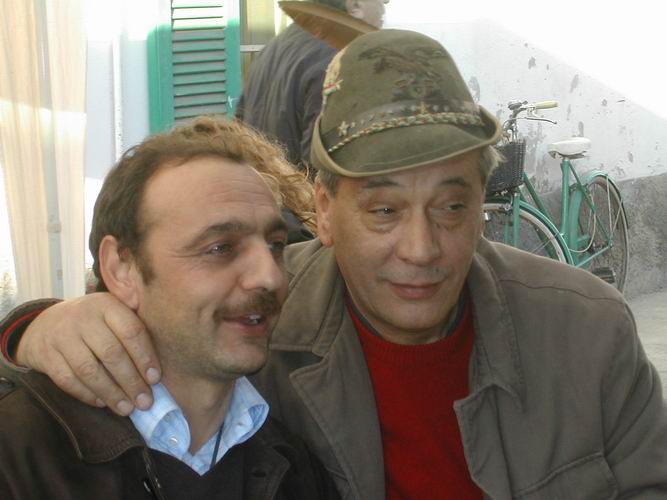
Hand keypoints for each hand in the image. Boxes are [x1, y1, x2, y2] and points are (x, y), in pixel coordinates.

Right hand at [16, 293, 160, 415]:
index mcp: (107, 305)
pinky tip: (103, 403)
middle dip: (131, 381)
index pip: (131, 331)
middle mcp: (83, 317)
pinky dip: (87, 395)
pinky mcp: (46, 356)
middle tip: (145, 402)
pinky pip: (67, 380)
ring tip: (127, 409)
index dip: (145, 357)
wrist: (46, 324)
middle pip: (111, 353)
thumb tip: (165, 362)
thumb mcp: (114, 313)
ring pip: (89, 370)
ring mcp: (62, 336)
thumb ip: (135, 328)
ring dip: (111, 393)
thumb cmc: (95, 323)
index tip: (155, 379)